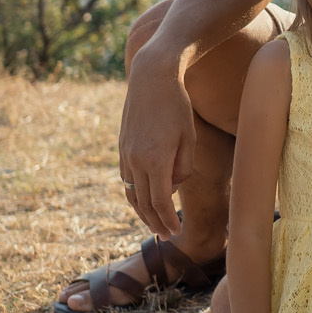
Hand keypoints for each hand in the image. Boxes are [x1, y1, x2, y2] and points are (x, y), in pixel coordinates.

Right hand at [118, 45, 198, 237]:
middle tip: (166, 236)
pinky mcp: (122, 147)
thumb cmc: (177, 106)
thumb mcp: (189, 138)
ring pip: (132, 193)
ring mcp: (125, 154)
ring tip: (155, 223)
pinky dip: (136, 193)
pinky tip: (145, 198)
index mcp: (156, 160)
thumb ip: (183, 169)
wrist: (151, 77)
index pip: (161, 203)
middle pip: (143, 203)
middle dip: (155, 222)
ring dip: (142, 212)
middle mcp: (136, 161)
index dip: (168, 221)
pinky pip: (127, 179)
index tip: (176, 233)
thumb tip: (172, 187)